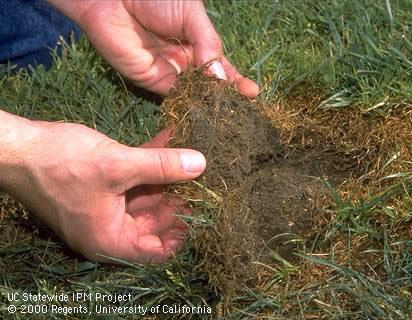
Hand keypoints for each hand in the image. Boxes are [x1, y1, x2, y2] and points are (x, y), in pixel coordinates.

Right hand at [2, 116, 205, 262]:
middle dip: (178, 196)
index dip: (182, 232)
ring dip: (166, 175)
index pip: (158, 250)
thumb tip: (200, 164)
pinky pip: (131, 181)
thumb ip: (161, 167)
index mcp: (111, 239)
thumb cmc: (61, 164)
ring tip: (190, 154)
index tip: (201, 208)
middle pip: (155, 220)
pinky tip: (168, 141)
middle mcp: (109, 229)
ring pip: (145, 197)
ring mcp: (104, 209)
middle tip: (202, 175)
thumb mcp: (118, 165)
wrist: (16, 148)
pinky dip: (148, 164)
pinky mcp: (100, 189)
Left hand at [49, 0, 258, 96]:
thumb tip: (221, 76)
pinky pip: (174, 97)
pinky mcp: (151, 81)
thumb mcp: (192, 16)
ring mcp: (170, 73)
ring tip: (229, 118)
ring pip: (195, 94)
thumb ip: (208, 44)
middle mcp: (186, 61)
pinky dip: (189, 106)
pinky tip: (204, 114)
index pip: (221, 67)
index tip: (252, 93)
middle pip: (210, 86)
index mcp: (199, 43)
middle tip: (244, 112)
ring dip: (210, 106)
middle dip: (227, 98)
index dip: (236, 80)